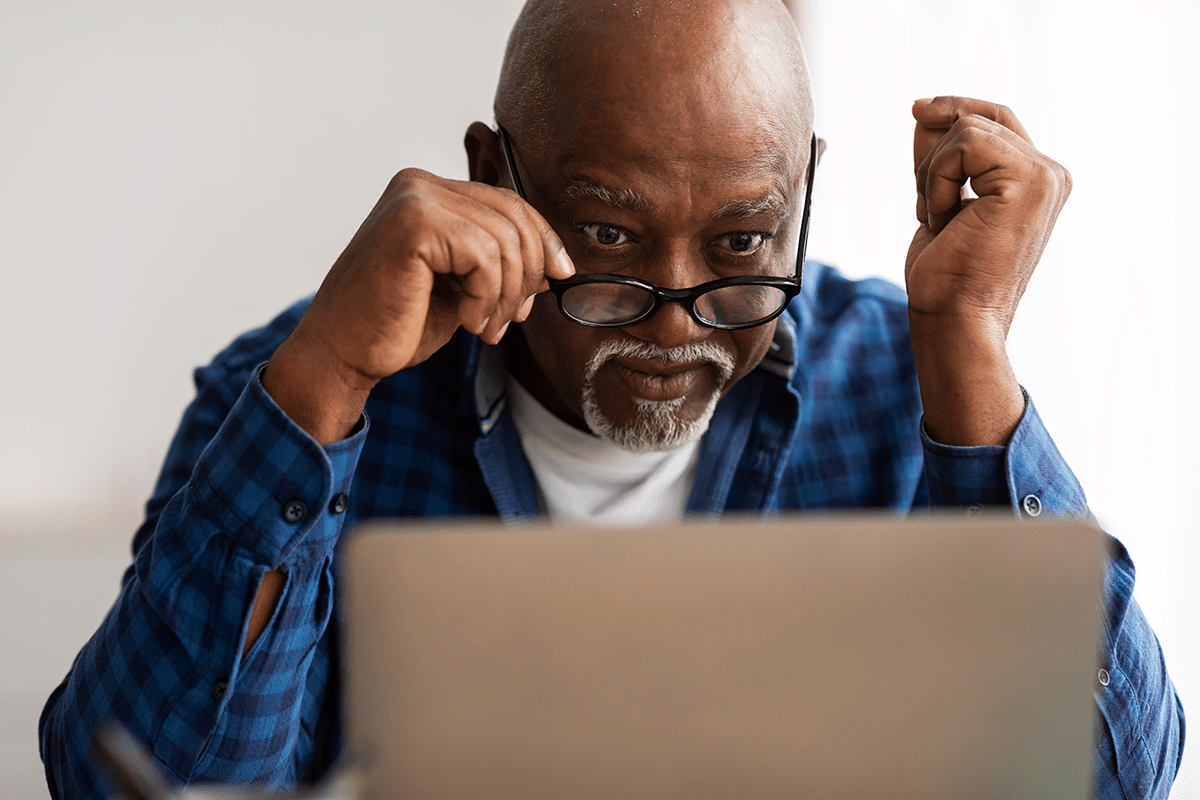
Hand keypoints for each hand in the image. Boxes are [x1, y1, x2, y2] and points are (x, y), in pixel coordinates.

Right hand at [263, 167, 574, 443]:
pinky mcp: (413, 224)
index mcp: (430, 192)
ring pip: (503, 241)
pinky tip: (467, 322)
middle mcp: (420, 184)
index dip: (543, 239)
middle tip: (511, 319)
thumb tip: (557, 264)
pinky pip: (484, 257)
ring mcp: (414, 199)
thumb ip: (500, 264)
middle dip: (528, 274)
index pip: (508, 203)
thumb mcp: (463, 287)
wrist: (343, 353)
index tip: (560, 277)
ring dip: (505, 295)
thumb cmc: (397, 323)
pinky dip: (485, 298)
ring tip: (485, 328)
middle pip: (513, 217)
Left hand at [904, 97, 1070, 445]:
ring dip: (932, 175)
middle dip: (935, 147)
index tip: (916, 110)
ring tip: (938, 219)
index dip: (955, 109)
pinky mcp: (1029, 180)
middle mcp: (1051, 174)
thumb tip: (924, 109)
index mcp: (1036, 181)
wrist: (955, 318)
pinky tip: (943, 218)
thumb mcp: (939, 200)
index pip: (996, 120)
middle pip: (983, 116)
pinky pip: (965, 144)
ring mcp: (1045, 176)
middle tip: (923, 201)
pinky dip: (937, 180)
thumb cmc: (945, 276)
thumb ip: (942, 157)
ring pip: (967, 129)